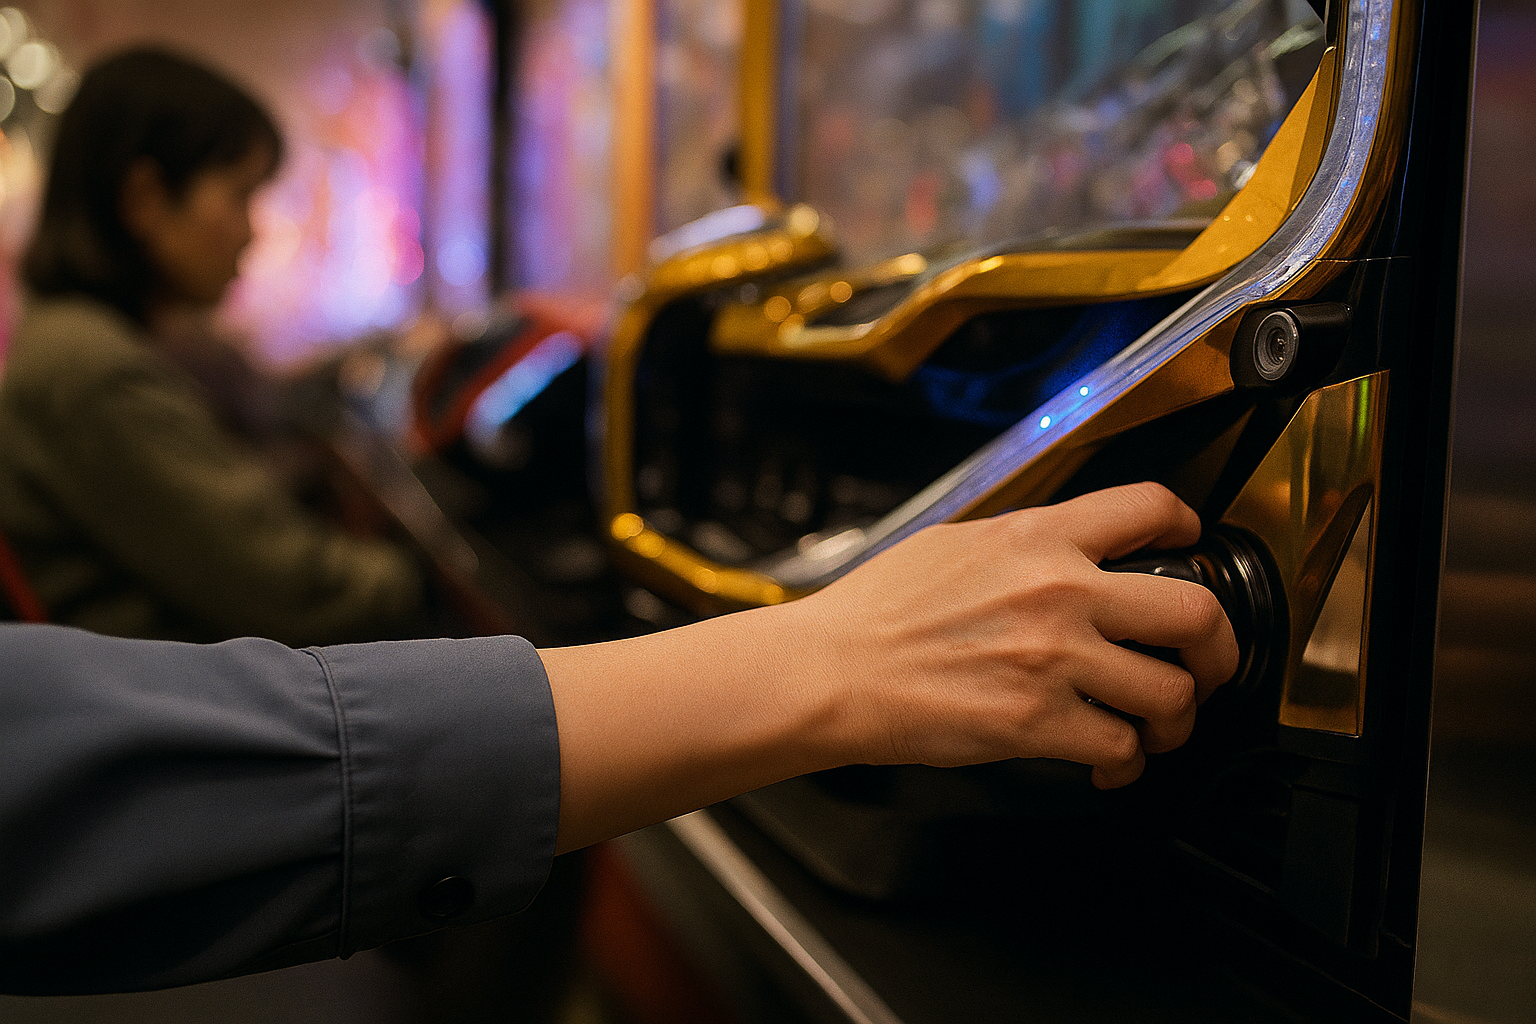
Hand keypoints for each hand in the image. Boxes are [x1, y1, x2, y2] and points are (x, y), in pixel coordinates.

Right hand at [543, 482, 1237, 851]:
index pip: (1149, 510)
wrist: (832, 671)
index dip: (1186, 528)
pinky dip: (1125, 762)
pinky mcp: (1036, 723)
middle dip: (1218, 648)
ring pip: (1170, 693)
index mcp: (1039, 538)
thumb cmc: (877, 612)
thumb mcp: (955, 543)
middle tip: (1208, 664)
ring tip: (1158, 724)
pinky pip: (1121, 747)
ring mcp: (1053, 660)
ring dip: (1175, 716)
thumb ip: (1024, 542)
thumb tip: (1068, 547)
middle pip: (1195, 613)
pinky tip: (1109, 760)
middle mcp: (1060, 593)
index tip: (1189, 546)